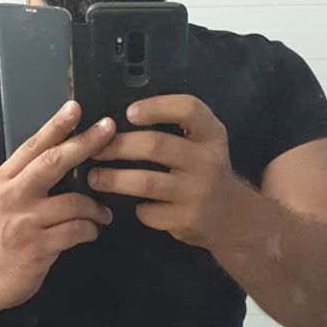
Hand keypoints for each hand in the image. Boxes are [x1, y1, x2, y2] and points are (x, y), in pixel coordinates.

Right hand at [0, 101, 115, 310]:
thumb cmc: (5, 235)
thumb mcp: (8, 199)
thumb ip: (30, 177)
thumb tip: (68, 151)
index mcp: (5, 179)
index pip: (34, 146)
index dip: (56, 125)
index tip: (76, 107)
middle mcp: (12, 195)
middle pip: (53, 162)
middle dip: (84, 144)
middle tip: (108, 129)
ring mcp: (25, 222)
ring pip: (74, 202)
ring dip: (96, 207)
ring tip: (103, 214)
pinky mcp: (38, 247)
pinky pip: (76, 231)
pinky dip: (90, 230)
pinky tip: (92, 232)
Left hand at [88, 95, 242, 248]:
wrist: (231, 218)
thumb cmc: (206, 172)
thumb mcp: (204, 144)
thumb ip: (177, 129)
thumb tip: (119, 123)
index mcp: (211, 135)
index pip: (188, 109)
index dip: (156, 107)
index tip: (129, 113)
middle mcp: (207, 161)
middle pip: (155, 145)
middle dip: (118, 146)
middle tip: (96, 151)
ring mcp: (197, 192)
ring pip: (145, 182)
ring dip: (113, 179)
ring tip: (95, 178)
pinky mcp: (186, 219)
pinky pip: (149, 211)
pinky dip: (137, 208)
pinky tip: (134, 205)